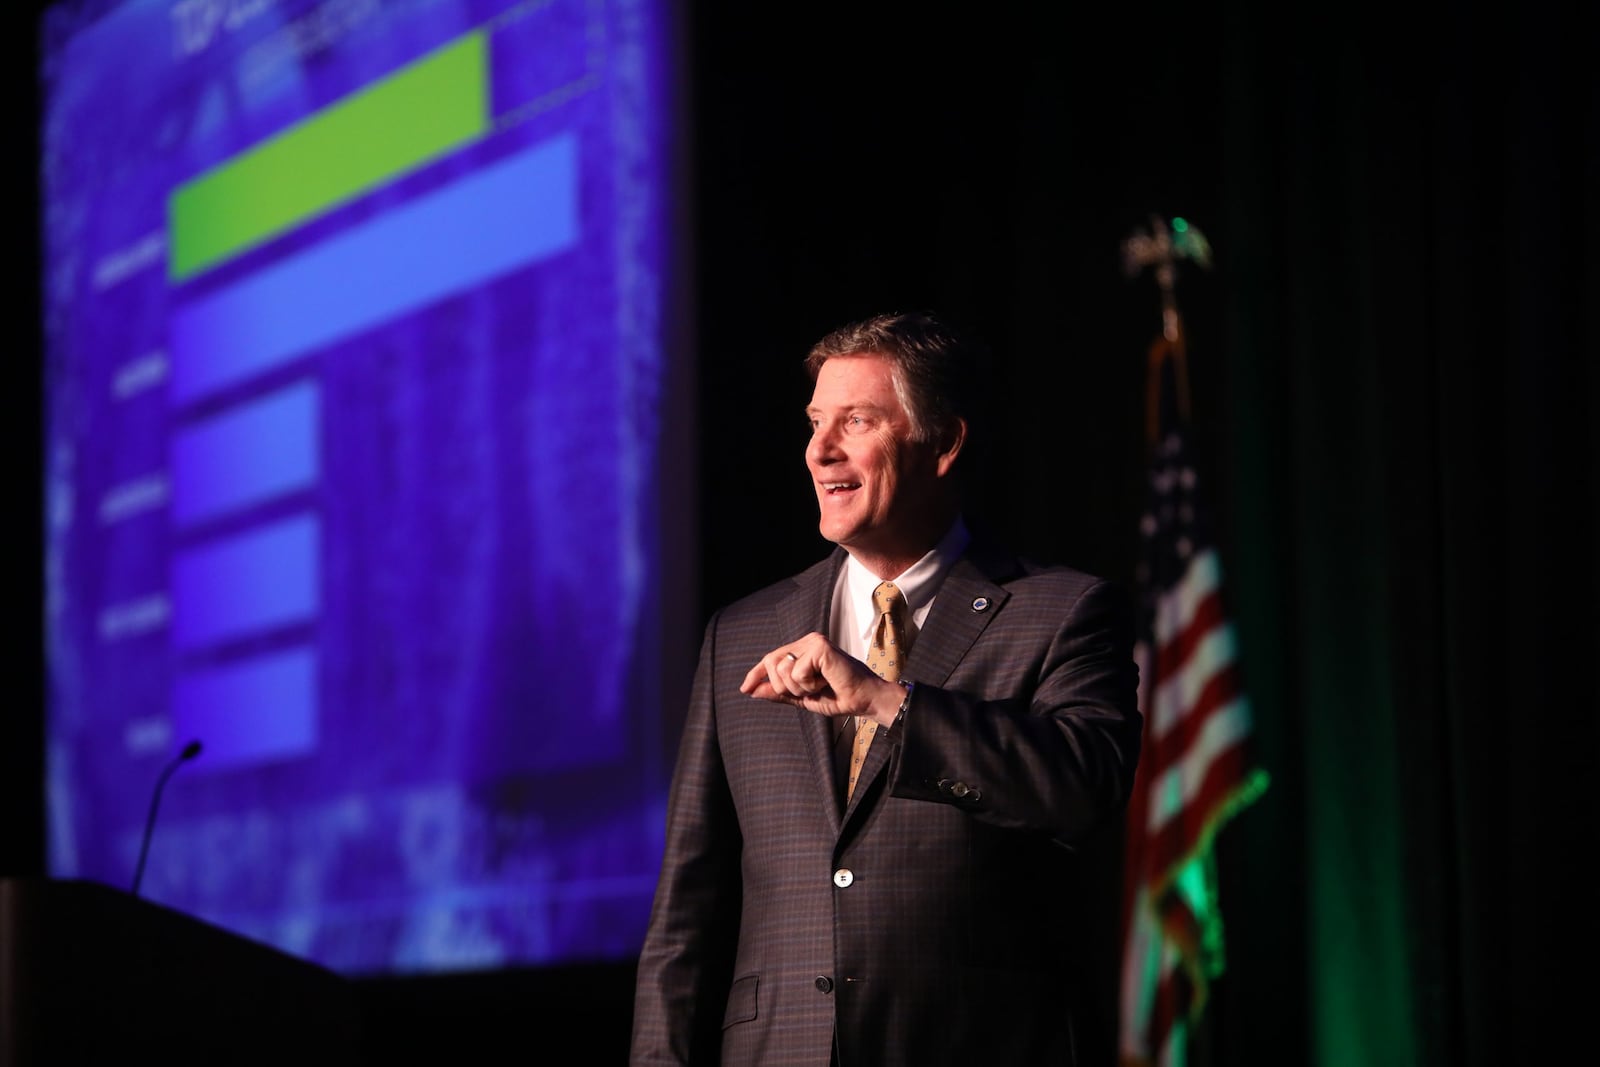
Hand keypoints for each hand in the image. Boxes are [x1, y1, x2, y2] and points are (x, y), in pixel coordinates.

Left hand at [740, 632, 903, 724]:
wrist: (864, 700)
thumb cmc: (839, 696)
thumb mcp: (802, 697)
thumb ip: (779, 692)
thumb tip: (753, 690)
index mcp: (803, 650)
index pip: (771, 658)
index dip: (756, 673)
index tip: (744, 688)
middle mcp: (807, 641)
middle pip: (772, 663)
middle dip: (783, 686)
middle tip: (807, 692)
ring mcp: (814, 642)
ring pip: (782, 668)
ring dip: (798, 687)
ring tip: (819, 686)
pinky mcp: (820, 647)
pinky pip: (797, 672)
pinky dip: (809, 685)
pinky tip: (826, 682)